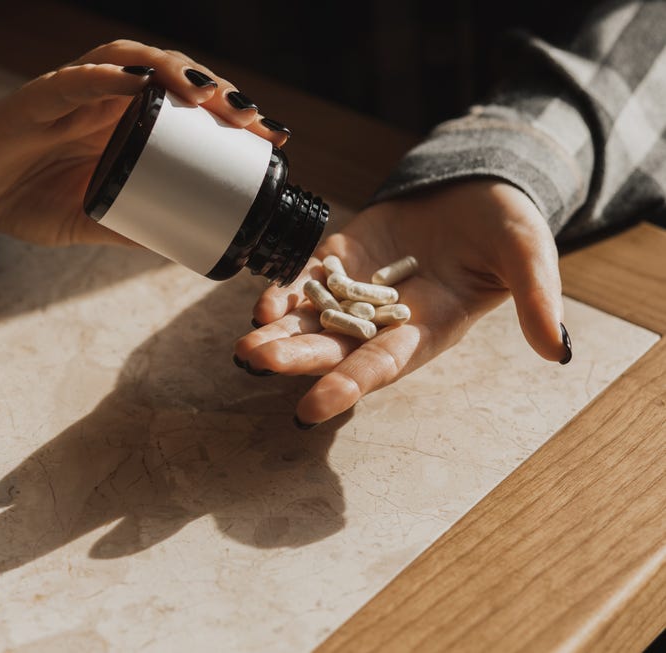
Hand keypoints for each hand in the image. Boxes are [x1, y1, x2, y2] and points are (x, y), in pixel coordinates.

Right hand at [0, 40, 288, 245]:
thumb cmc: (23, 198)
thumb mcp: (88, 219)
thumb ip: (129, 226)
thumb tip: (184, 247)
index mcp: (123, 127)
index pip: (186, 107)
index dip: (230, 116)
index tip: (271, 139)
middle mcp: (105, 101)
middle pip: (171, 78)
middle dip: (218, 93)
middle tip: (253, 121)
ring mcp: (72, 95)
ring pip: (131, 63)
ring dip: (175, 73)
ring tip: (212, 98)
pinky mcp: (35, 98)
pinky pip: (72, 78)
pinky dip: (106, 77)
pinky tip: (138, 84)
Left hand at [234, 180, 571, 425]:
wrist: (478, 190)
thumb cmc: (506, 229)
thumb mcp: (530, 257)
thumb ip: (538, 299)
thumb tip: (557, 350)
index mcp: (426, 331)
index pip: (380, 366)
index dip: (346, 386)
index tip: (309, 409)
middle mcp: (384, 322)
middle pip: (332, 348)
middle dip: (295, 358)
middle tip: (254, 361)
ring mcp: (358, 291)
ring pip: (311, 321)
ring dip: (279, 334)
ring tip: (245, 344)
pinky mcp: (342, 258)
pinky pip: (307, 281)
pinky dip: (285, 292)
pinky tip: (263, 303)